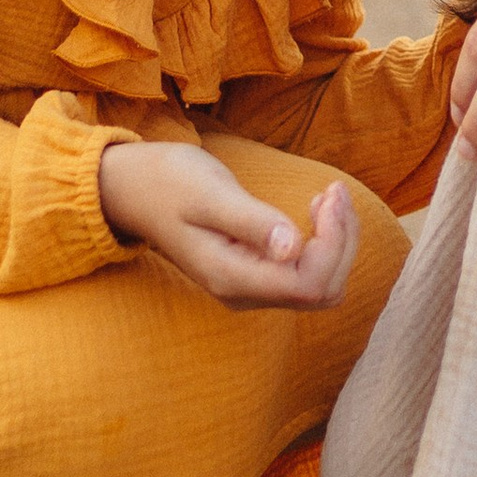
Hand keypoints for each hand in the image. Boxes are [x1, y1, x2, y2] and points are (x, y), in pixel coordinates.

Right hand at [98, 143, 359, 307]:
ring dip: (336, 242)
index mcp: (232, 277)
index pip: (308, 283)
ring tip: (328, 196)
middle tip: (333, 190)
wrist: (135, 190)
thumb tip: (292, 247)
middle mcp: (243, 294)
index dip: (332, 243)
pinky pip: (306, 274)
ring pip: (320, 286)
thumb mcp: (210, 193)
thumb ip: (251, 222)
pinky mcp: (255, 275)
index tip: (327, 193)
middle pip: (323, 290)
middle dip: (341, 241)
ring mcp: (250, 289)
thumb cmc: (170, 182)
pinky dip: (323, 243)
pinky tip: (314, 209)